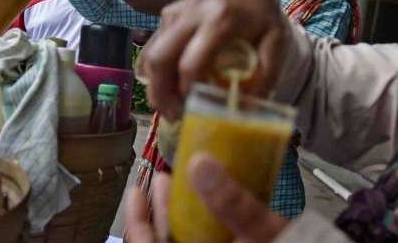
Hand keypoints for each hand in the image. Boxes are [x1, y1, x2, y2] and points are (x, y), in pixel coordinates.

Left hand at [125, 153, 288, 242]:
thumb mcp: (262, 233)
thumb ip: (232, 202)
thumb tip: (200, 163)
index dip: (138, 221)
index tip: (135, 193)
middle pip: (171, 239)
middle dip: (165, 207)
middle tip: (164, 177)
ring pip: (194, 238)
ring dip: (189, 211)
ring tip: (189, 180)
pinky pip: (214, 238)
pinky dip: (212, 221)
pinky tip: (217, 199)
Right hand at [140, 0, 289, 119]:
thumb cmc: (262, 16)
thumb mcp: (276, 42)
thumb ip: (266, 74)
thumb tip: (247, 108)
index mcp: (219, 20)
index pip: (190, 62)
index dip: (186, 90)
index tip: (192, 109)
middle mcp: (190, 14)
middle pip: (160, 59)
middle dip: (160, 93)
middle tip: (173, 116)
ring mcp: (174, 13)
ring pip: (149, 55)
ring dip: (154, 85)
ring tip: (170, 106)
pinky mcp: (166, 16)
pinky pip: (150, 49)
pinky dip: (152, 72)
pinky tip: (165, 88)